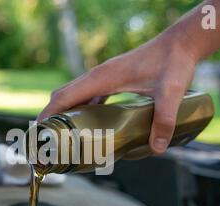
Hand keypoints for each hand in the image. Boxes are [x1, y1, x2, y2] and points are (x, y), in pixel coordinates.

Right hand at [37, 35, 197, 153]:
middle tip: (47, 141)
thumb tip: (156, 148)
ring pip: (73, 95)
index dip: (48, 115)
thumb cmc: (173, 62)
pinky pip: (87, 94)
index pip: (64, 97)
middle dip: (50, 117)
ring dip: (64, 113)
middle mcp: (97, 76)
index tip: (38, 134)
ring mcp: (103, 76)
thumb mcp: (170, 92)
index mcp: (101, 78)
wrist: (180, 43)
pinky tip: (87, 124)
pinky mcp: (111, 79)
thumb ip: (164, 119)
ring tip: (62, 136)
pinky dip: (79, 109)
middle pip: (62, 96)